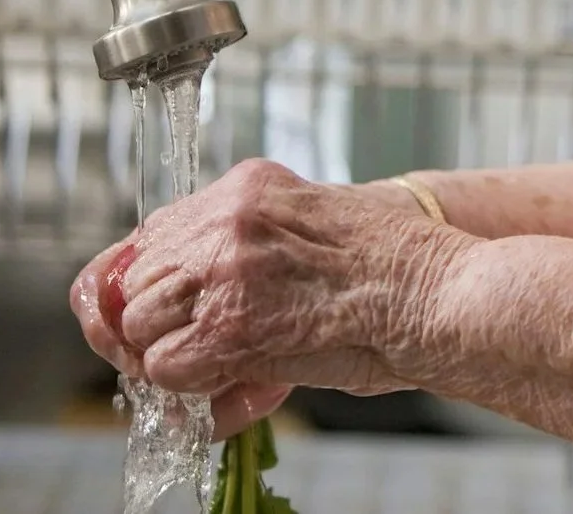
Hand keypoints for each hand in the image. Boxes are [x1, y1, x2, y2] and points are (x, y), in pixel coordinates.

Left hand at [71, 158, 473, 406]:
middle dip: (152, 325)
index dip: (143, 282)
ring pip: (140, 325)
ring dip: (170, 355)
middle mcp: (229, 216)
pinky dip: (191, 387)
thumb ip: (250, 248)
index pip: (151, 233)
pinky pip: (165, 367)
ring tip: (219, 367)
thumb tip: (185, 305)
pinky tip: (234, 379)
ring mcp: (226, 267)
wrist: (438, 293)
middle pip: (134, 280)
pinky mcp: (230, 323)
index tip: (150, 314)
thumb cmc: (395, 269)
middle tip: (191, 352)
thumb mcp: (315, 228)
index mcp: (250, 186)